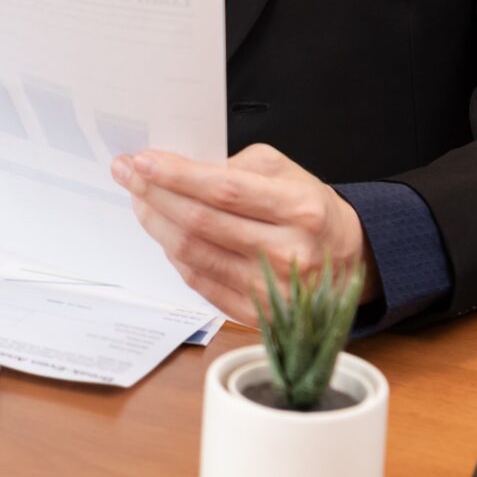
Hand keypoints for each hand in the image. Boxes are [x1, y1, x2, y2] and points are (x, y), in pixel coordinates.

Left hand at [111, 143, 382, 326]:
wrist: (349, 262)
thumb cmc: (310, 210)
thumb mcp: (288, 173)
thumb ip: (236, 166)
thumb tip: (179, 171)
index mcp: (299, 210)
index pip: (224, 190)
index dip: (176, 175)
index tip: (141, 160)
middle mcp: (286, 253)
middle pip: (200, 222)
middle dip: (154, 194)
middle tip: (127, 174)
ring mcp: (270, 291)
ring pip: (192, 254)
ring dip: (156, 223)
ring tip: (139, 200)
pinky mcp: (255, 316)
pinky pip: (198, 281)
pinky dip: (173, 254)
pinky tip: (164, 232)